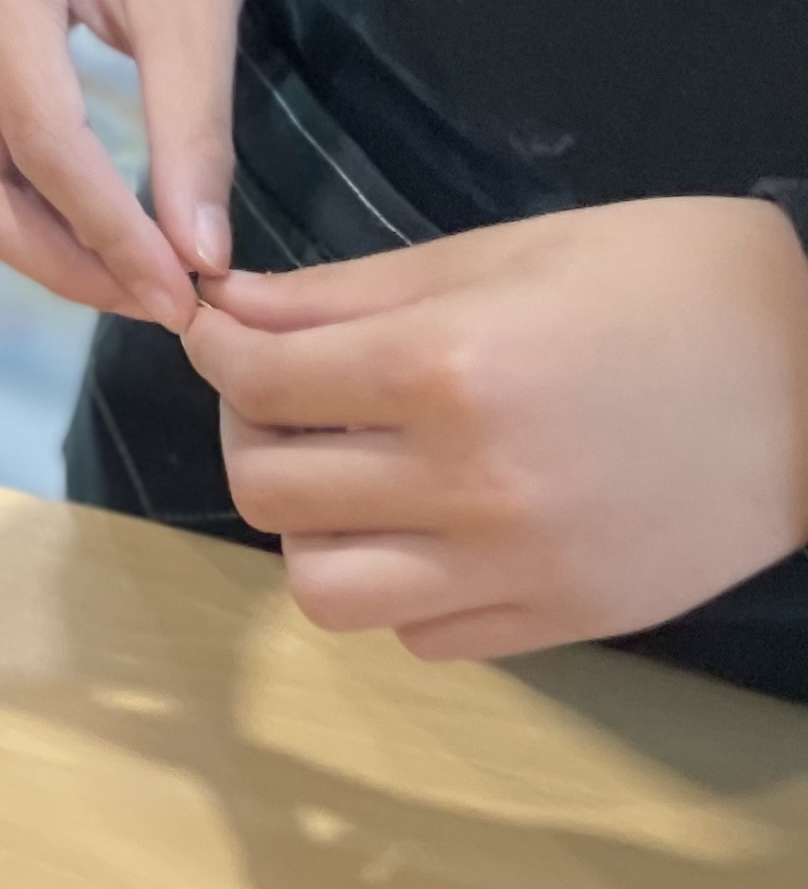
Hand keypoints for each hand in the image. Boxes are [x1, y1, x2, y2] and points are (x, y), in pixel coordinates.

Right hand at [0, 0, 252, 327]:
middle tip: (151, 302)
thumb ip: (194, 137)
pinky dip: (30, 206)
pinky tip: (100, 231)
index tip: (185, 295)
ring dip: (38, 243)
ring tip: (132, 279)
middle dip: (54, 258)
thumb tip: (201, 260)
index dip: (111, 234)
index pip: (40, 146)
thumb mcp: (198, 8)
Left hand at [186, 199, 807, 658]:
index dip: (217, 349)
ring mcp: (519, 566)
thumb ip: (351, 293)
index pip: (257, 381)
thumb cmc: (671, 283)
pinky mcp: (566, 621)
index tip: (225, 333)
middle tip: (286, 398)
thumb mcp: (505, 252)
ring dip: (313, 531)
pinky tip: (429, 529)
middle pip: (267, 489)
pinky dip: (398, 588)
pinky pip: (419, 636)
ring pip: (324, 590)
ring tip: (351, 478)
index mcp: (448, 370)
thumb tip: (232, 307)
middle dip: (251, 433)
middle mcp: (471, 483)